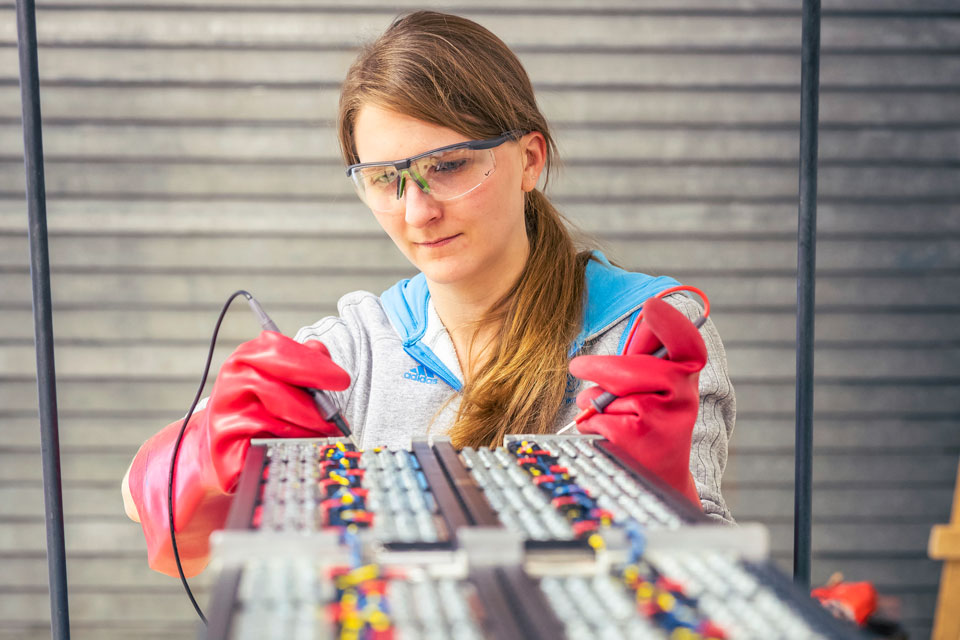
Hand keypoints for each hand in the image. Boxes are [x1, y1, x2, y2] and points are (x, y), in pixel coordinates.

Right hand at [126, 331, 349, 575]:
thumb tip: (319, 349)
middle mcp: (230, 384)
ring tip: (323, 436)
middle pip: (279, 390)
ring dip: (306, 431)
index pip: (278, 352)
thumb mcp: (280, 379)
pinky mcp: (224, 451)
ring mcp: (223, 418)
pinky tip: (299, 448)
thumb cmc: (261, 409)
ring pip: (276, 422)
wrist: (219, 449)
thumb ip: (302, 362)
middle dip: (315, 407)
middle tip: (337, 419)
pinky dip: (289, 448)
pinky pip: (266, 448)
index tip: (342, 380)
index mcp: (245, 359)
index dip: (313, 365)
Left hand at [569, 297, 706, 507]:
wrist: (660, 477)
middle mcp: (683, 397)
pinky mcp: (636, 438)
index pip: (688, 345)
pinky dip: (590, 423)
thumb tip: (637, 322)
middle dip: (596, 367)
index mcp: (689, 378)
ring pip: (607, 394)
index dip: (671, 323)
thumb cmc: (652, 423)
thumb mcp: (658, 388)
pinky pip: (597, 417)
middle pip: (628, 368)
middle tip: (577, 366)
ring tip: (601, 410)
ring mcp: (661, 419)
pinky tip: (605, 433)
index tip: (651, 305)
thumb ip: (645, 358)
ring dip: (594, 400)